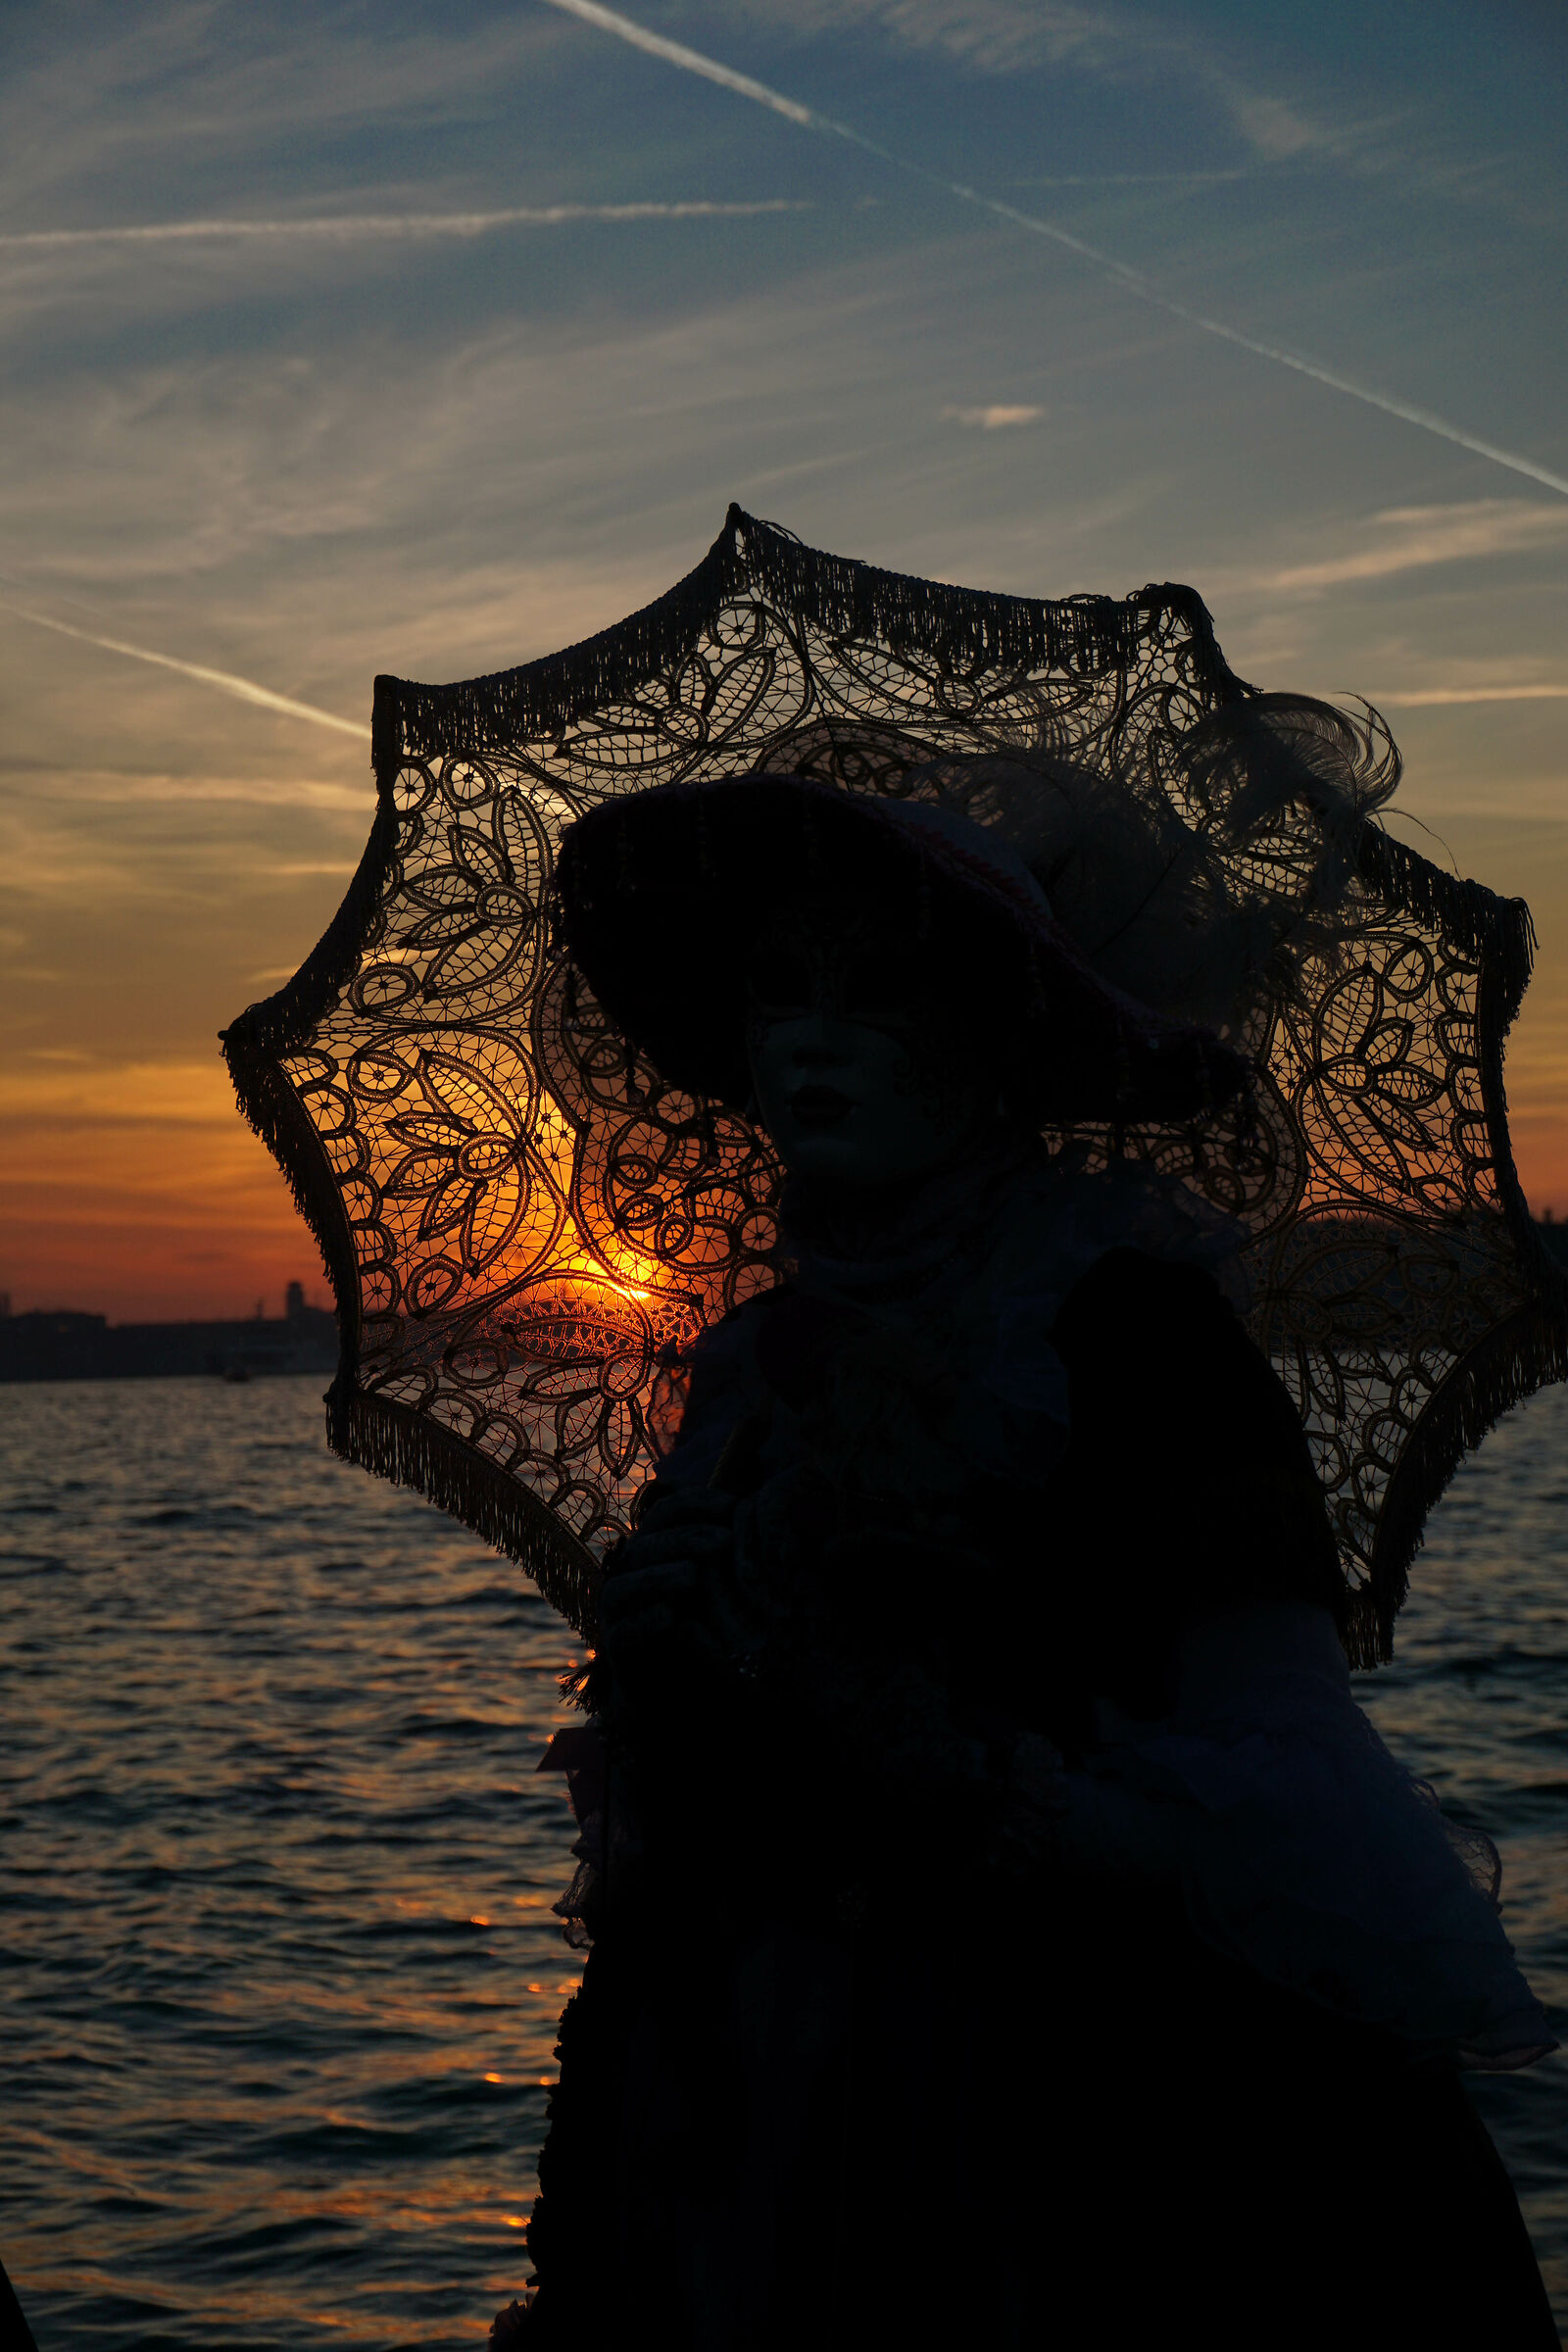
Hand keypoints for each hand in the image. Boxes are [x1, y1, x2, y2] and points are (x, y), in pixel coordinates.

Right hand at [597, 1489, 736, 1665]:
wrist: (674, 1682)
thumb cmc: (698, 1620)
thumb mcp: (714, 1580)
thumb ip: (722, 1550)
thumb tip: (755, 1512)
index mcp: (651, 1548)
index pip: (664, 1512)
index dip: (695, 1503)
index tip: (732, 1505)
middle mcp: (627, 1573)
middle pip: (646, 1545)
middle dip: (685, 1538)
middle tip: (724, 1539)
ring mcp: (616, 1611)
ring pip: (624, 1586)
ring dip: (658, 1577)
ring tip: (691, 1575)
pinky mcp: (616, 1647)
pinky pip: (622, 1631)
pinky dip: (644, 1621)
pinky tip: (669, 1616)